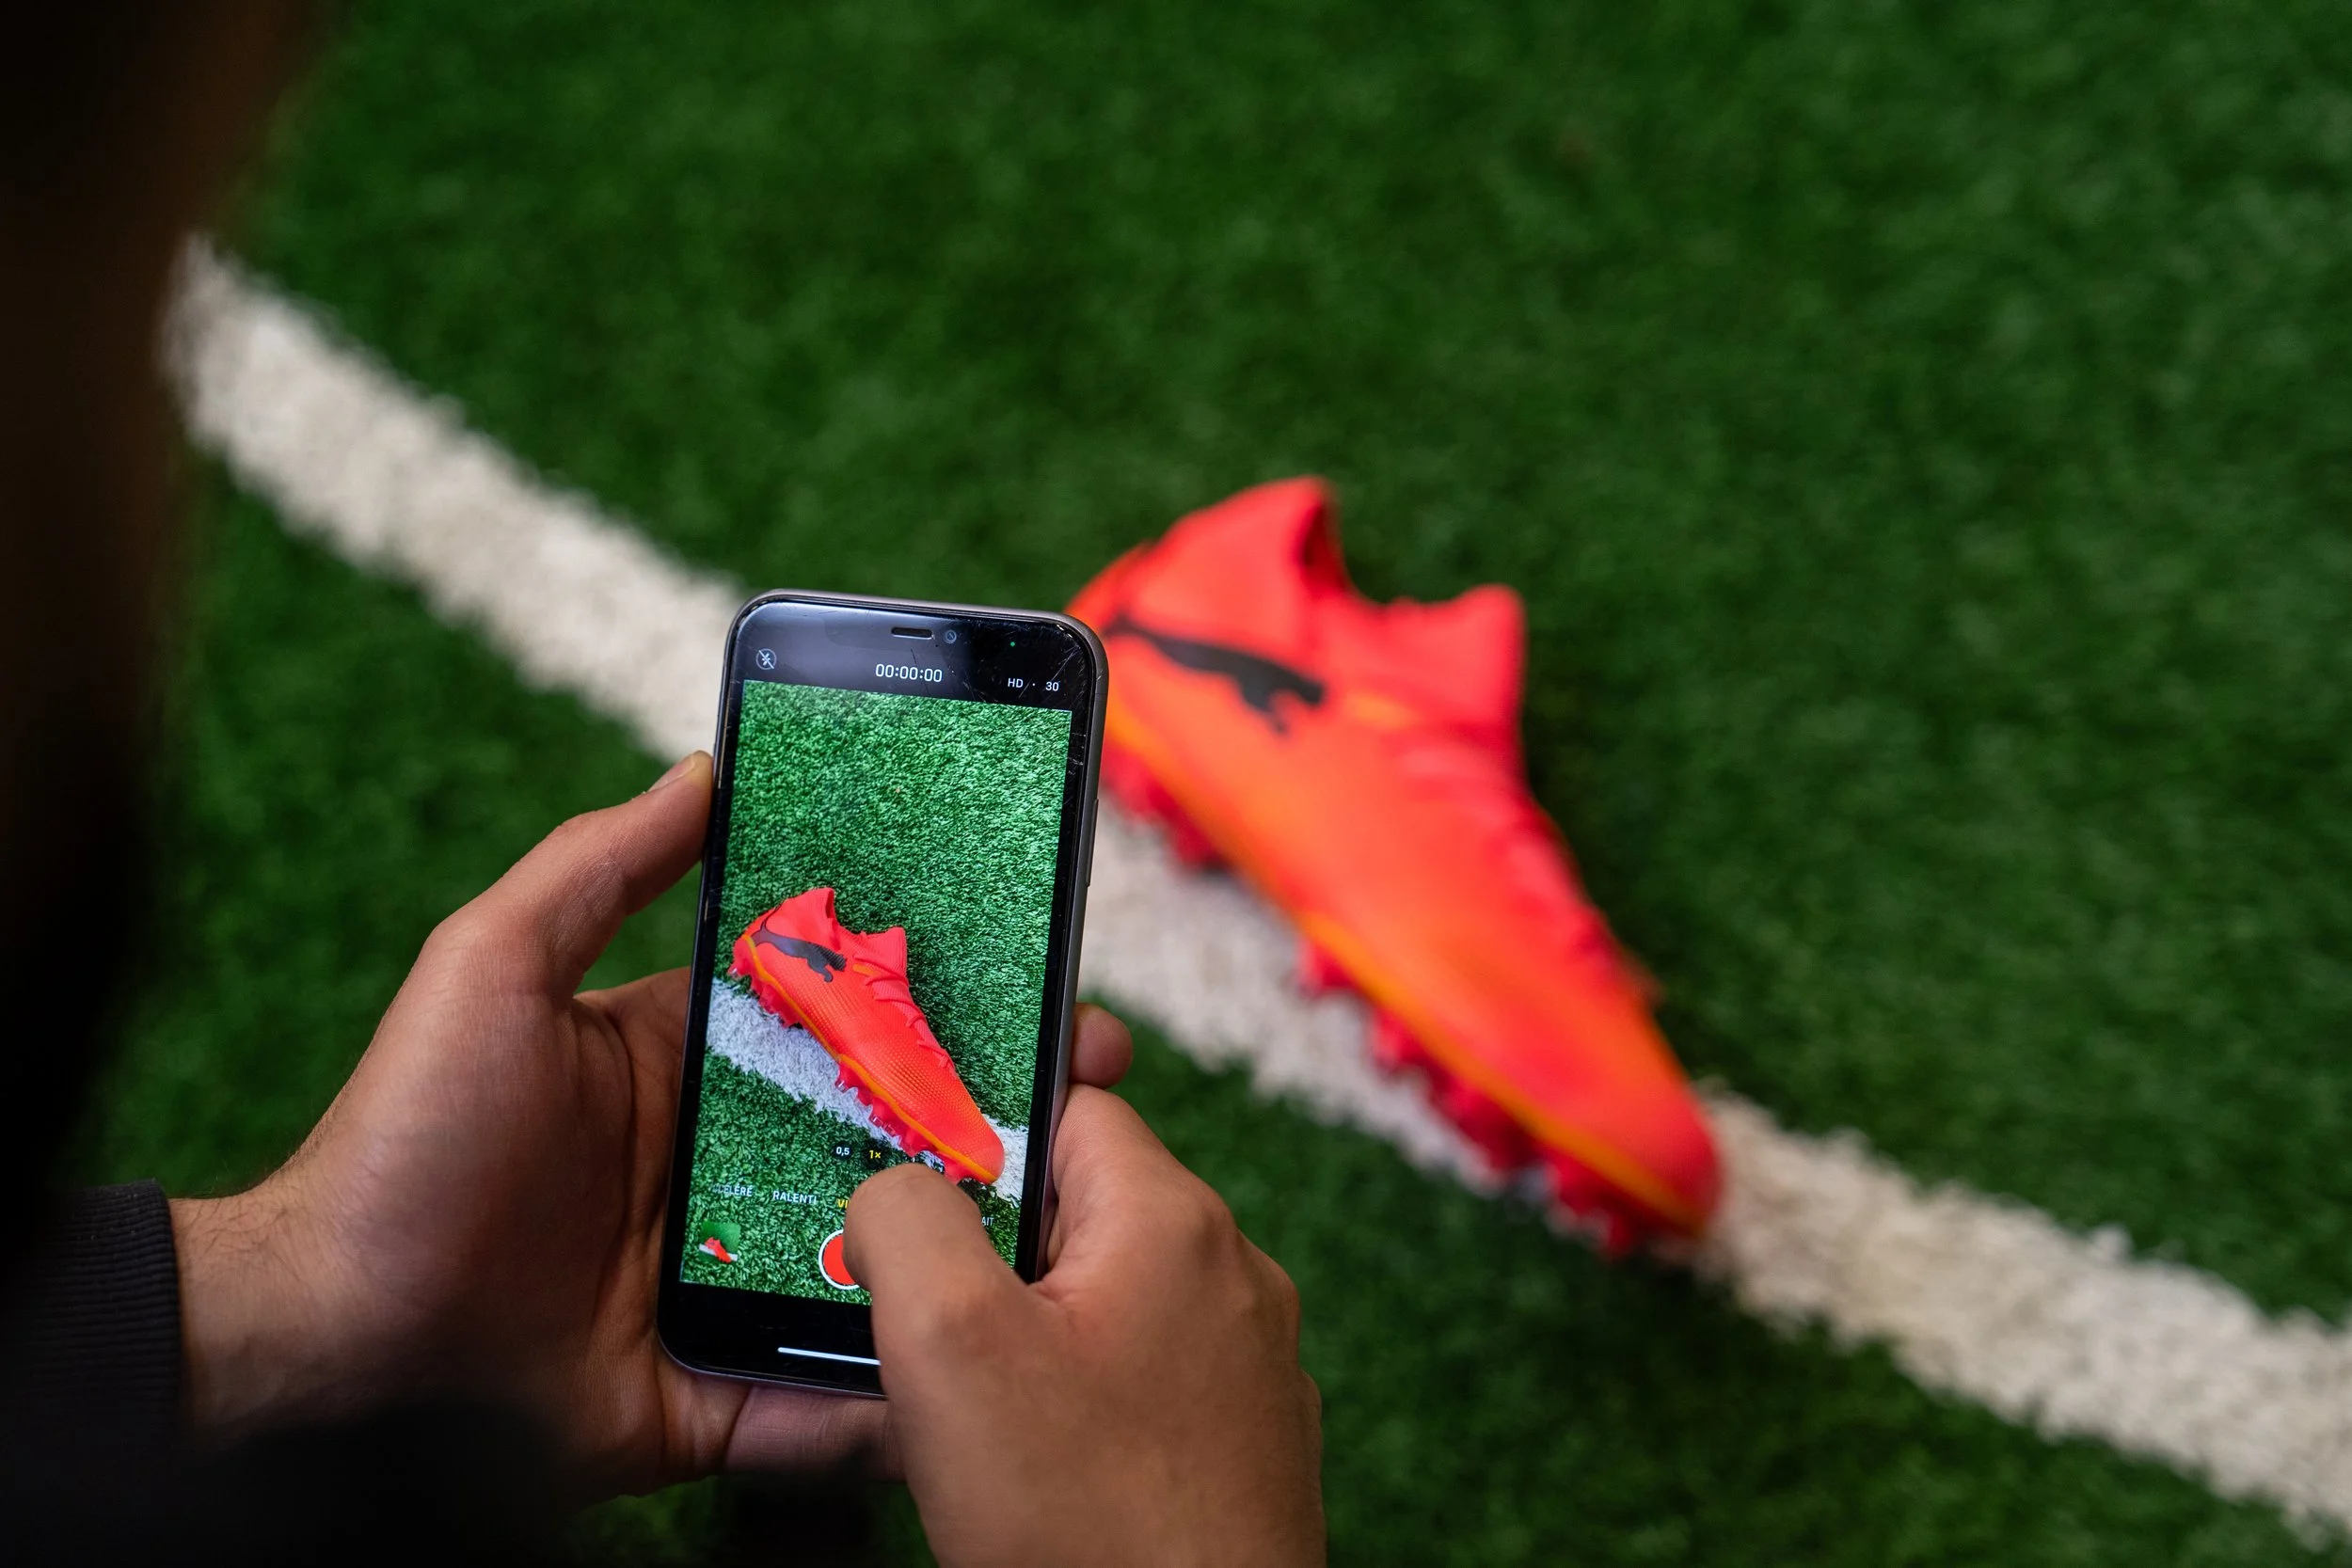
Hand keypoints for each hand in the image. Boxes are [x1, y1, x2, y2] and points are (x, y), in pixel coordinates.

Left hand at [170, 750, 1156, 1492]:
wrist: (324, 1342)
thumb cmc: (398, 1139)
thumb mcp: (491, 971)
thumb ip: (597, 869)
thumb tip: (704, 768)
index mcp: (692, 1068)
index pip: (845, 1022)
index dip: (942, 999)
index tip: (1038, 974)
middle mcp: (729, 1171)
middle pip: (889, 1141)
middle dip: (998, 1119)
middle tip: (1097, 1096)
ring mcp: (731, 1287)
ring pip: (885, 1268)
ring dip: (976, 1255)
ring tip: (1077, 1231)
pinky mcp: (715, 1396)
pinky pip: (824, 1407)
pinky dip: (895, 1404)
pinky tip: (984, 1379)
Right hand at [847, 1084, 1325, 1565]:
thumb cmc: (1089, 1527)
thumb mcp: (949, 1347)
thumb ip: (906, 1222)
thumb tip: (893, 1185)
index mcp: (1172, 1219)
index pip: (1064, 1110)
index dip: (976, 1147)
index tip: (915, 1209)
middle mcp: (1233, 1274)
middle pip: (1082, 1210)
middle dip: (994, 1260)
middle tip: (931, 1334)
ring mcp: (1251, 1363)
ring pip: (1111, 1303)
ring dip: (1038, 1341)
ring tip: (982, 1420)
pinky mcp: (1248, 1443)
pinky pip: (1147, 1383)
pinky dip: (1090, 1408)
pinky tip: (1048, 1472)